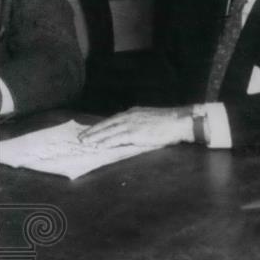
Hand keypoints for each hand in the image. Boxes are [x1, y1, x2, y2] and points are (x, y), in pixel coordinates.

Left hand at [76, 106, 192, 148]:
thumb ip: (138, 123)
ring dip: (95, 137)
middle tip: (81, 137)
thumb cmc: (168, 123)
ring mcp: (131, 124)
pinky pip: (117, 138)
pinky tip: (99, 146)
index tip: (90, 130)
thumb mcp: (149, 119)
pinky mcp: (135, 133)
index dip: (99, 126)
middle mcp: (129, 117)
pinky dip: (106, 142)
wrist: (179, 121)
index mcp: (132, 113)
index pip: (111, 120)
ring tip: (85, 142)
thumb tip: (129, 132)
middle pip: (106, 125)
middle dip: (92, 131)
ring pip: (108, 131)